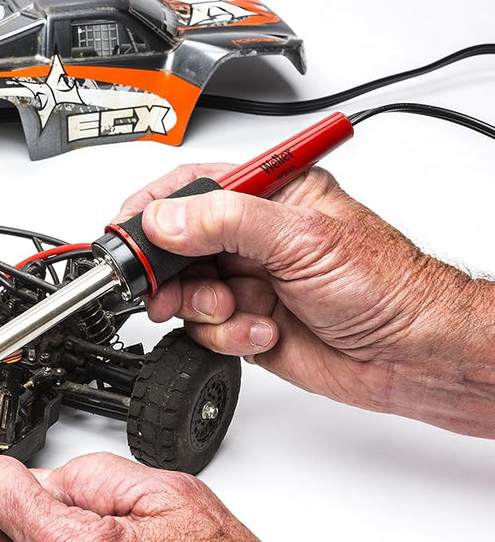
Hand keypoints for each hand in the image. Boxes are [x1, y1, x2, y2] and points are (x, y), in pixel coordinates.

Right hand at [115, 164, 494, 436]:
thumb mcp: (302, 241)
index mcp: (271, 194)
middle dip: (172, 272)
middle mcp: (255, 236)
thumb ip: (227, 223)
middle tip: (166, 289)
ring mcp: (249, 280)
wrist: (413, 355)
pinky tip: (263, 332)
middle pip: (178, 244)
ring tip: (236, 311)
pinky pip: (206, 330)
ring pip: (186, 292)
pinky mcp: (247, 322)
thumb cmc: (387, 287)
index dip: (154, 207)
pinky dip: (228, 336)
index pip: (194, 186)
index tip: (129, 232)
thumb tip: (167, 219)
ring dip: (205, 309)